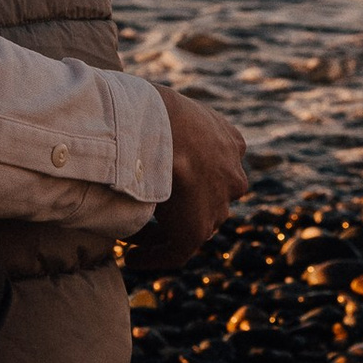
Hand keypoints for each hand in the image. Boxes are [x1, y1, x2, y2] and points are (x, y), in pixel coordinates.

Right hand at [126, 84, 246, 280]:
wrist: (158, 127)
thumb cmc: (152, 106)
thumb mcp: (168, 104)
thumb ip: (167, 116)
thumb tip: (136, 117)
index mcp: (230, 141)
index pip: (217, 165)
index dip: (193, 175)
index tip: (166, 181)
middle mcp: (232, 176)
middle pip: (210, 198)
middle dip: (185, 206)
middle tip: (152, 210)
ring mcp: (217, 205)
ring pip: (194, 226)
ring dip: (167, 232)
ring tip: (134, 239)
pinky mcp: (195, 231)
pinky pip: (175, 251)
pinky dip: (153, 257)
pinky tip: (131, 258)